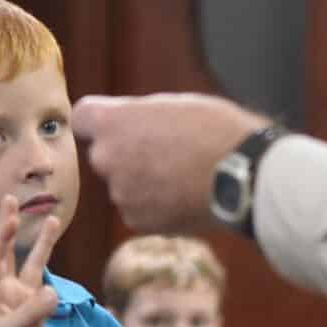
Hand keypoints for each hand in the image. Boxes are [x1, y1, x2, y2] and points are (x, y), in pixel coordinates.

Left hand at [0, 195, 60, 326]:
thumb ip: (31, 313)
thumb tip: (53, 291)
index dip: (4, 233)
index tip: (10, 212)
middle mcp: (7, 290)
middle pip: (12, 251)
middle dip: (13, 225)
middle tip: (12, 197)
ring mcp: (22, 300)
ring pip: (35, 266)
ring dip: (43, 245)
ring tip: (53, 219)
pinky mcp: (34, 315)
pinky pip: (47, 297)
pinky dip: (52, 292)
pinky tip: (51, 299)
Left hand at [72, 93, 266, 232]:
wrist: (244, 176)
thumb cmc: (216, 131)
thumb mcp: (173, 105)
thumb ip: (138, 116)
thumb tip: (127, 123)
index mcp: (113, 122)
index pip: (82, 118)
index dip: (98, 122)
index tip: (115, 126)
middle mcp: (107, 157)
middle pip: (104, 155)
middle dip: (125, 154)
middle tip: (164, 152)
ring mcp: (120, 193)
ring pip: (123, 185)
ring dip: (142, 183)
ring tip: (181, 176)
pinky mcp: (137, 221)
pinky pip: (138, 211)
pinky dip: (155, 207)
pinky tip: (184, 197)